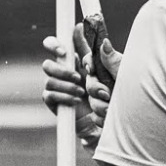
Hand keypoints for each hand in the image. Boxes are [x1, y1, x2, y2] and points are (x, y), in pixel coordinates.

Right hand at [41, 21, 118, 152]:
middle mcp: (67, 73)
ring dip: (66, 84)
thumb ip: (110, 59)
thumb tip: (104, 42)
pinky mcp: (56, 102)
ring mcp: (60, 88)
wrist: (110, 123)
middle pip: (49, 62)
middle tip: (77, 75)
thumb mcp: (117, 76)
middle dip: (60, 68)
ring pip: (49, 78)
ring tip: (82, 92)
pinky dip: (63, 96)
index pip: (61, 45)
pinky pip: (49, 95)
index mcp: (80, 61)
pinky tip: (76, 100)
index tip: (65, 50)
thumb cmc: (117, 96)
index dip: (56, 44)